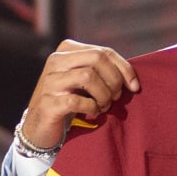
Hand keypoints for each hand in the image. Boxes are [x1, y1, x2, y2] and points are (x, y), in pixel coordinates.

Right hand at [21, 39, 139, 148]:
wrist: (41, 125)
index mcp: (67, 50)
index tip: (135, 87)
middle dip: (114, 80)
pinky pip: (77, 100)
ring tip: (104, 106)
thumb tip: (132, 80)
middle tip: (115, 97)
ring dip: (103, 95)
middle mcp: (56, 61)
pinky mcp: (47, 102)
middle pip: (97, 59)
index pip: (103, 52)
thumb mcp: (85, 81)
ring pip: (88, 76)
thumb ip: (103, 72)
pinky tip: (92, 113)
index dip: (124, 68)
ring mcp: (50, 81)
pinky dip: (91, 108)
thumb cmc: (70, 100)